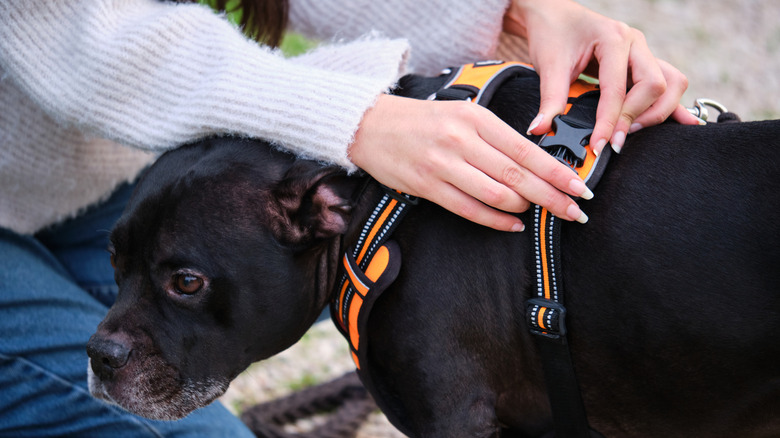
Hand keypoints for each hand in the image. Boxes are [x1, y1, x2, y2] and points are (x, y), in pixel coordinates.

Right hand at [348, 94, 592, 231]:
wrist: (371, 126)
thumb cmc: (422, 121)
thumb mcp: (462, 113)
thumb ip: (495, 136)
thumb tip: (535, 163)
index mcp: (477, 119)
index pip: (527, 150)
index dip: (557, 172)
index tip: (579, 187)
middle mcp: (462, 141)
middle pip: (518, 176)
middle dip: (552, 197)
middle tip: (575, 212)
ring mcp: (444, 165)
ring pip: (497, 195)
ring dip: (525, 209)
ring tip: (540, 214)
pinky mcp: (428, 186)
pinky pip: (470, 210)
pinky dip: (497, 221)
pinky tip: (513, 225)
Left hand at [503, 0, 700, 153]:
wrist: (554, 15)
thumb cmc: (553, 35)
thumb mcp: (548, 66)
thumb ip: (549, 100)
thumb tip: (541, 129)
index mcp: (613, 39)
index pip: (618, 89)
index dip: (610, 121)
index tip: (600, 146)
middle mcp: (635, 43)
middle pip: (655, 85)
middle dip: (636, 117)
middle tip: (614, 140)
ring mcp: (643, 52)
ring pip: (672, 83)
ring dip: (657, 112)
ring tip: (630, 131)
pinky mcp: (643, 63)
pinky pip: (669, 83)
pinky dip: (673, 105)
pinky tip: (685, 123)